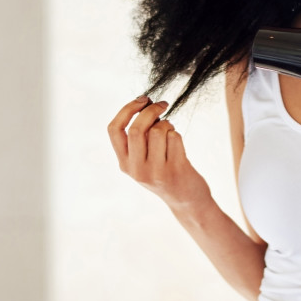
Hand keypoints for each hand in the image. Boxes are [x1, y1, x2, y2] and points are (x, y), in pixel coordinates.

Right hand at [108, 96, 211, 211]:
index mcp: (124, 164)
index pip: (114, 130)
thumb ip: (139, 138)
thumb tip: (145, 104)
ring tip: (170, 132)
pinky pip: (175, 138)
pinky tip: (178, 145)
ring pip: (158, 130)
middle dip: (151, 110)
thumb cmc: (164, 172)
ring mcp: (156, 171)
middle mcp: (137, 169)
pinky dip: (177, 134)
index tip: (142, 100)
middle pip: (137, 129)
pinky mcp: (175, 170)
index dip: (127, 109)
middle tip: (162, 104)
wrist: (186, 200)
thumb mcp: (143, 160)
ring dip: (167, 124)